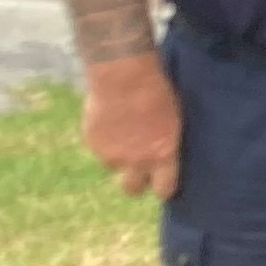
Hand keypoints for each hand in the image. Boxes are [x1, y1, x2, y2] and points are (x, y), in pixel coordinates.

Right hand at [80, 55, 180, 198]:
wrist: (124, 76)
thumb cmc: (157, 92)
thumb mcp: (173, 120)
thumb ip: (166, 144)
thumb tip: (163, 155)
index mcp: (163, 155)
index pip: (164, 189)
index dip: (162, 187)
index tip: (161, 182)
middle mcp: (137, 161)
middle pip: (132, 189)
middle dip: (134, 182)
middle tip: (137, 167)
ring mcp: (111, 154)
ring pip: (112, 165)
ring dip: (116, 155)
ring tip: (122, 131)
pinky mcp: (92, 143)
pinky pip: (98, 148)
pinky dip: (103, 139)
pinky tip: (109, 119)